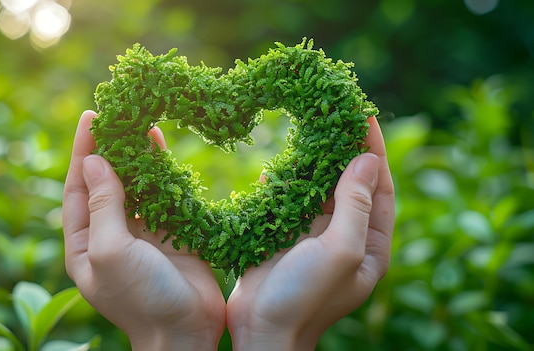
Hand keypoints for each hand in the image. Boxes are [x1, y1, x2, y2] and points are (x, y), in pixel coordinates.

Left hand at [62, 110, 225, 350]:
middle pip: (105, 182)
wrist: (186, 331)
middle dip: (109, 148)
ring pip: (134, 184)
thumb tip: (94, 162)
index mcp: (83, 244)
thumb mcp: (111, 251)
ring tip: (139, 121)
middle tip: (116, 112)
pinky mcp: (169, 231)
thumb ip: (103, 205)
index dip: (82, 152)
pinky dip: (162, 170)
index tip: (90, 118)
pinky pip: (162, 194)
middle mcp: (108, 235)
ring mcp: (140, 233)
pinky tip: (162, 145)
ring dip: (136, 155)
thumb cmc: (142, 298)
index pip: (77, 188)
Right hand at [226, 116, 394, 350]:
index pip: (380, 189)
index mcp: (369, 246)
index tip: (366, 116)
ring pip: (319, 192)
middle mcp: (346, 239)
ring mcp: (314, 239)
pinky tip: (275, 169)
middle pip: (351, 186)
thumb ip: (355, 205)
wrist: (261, 331)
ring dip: (314, 164)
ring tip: (309, 131)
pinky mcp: (284, 238)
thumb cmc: (306, 297)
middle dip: (345, 151)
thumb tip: (367, 160)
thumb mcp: (341, 250)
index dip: (375, 152)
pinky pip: (288, 204)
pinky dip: (283, 185)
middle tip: (337, 114)